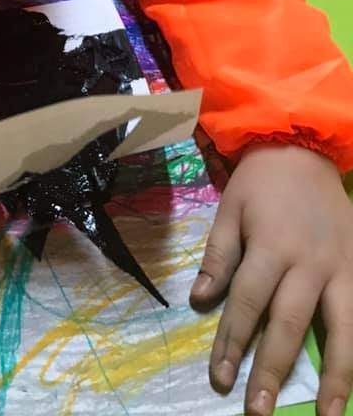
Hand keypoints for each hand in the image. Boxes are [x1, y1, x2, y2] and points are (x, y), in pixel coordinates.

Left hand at [190, 144, 352, 415]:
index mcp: (270, 246)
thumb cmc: (260, 181)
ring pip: (340, 330)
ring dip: (335, 378)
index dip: (232, 343)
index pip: (247, 304)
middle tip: (257, 410)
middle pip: (289, 324)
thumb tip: (200, 302)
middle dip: (272, 370)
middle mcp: (309, 263)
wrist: (304, 148)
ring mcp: (342, 268)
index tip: (220, 378)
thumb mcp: (229, 209)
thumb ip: (218, 257)